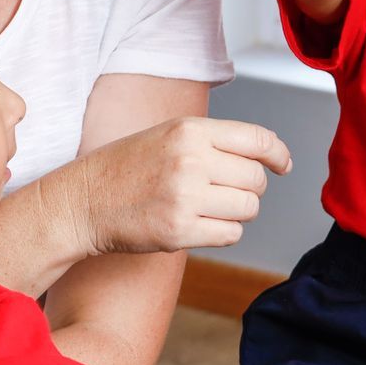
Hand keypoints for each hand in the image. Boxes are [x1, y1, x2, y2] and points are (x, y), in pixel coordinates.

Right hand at [74, 118, 291, 255]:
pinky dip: (222, 232)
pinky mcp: (179, 231)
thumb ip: (213, 141)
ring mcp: (185, 197)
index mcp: (190, 130)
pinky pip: (230, 234)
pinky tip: (198, 224)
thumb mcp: (169, 135)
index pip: (257, 139)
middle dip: (247, 188)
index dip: (277, 154)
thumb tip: (267, 154)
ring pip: (248, 209)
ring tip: (206, 207)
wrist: (83, 201)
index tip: (282, 165)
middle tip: (222, 191)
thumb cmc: (127, 167)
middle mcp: (191, 160)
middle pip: (256, 179)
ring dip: (236, 212)